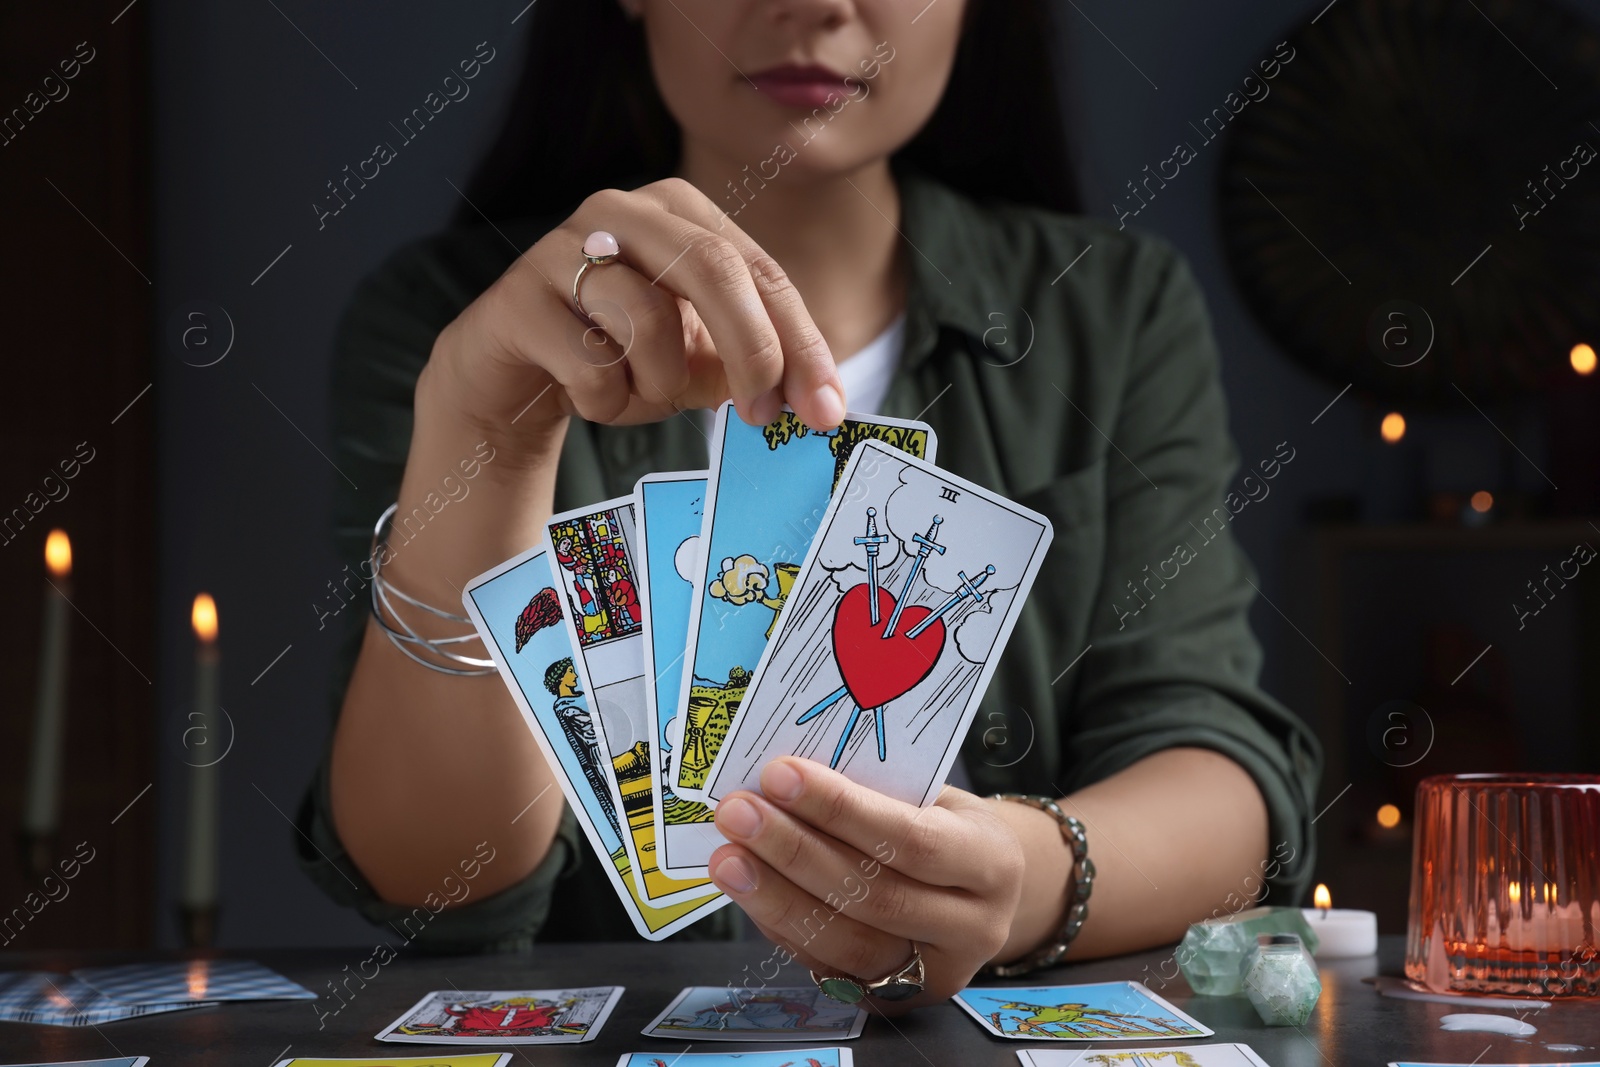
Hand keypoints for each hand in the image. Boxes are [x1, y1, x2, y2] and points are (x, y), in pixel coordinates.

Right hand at [423, 176, 843, 452]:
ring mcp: (562, 246)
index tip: (827, 407)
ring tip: (635, 395)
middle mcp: (623, 210)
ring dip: (658, 385)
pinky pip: (590, 364)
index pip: (762, 272)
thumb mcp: (696, 359)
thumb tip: (817, 397)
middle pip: (714, 270)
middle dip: (753, 351)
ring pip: (648, 321)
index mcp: (681, 211)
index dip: (801, 343)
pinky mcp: (517, 298)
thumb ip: (752, 365)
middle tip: (764, 416)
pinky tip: (586, 395)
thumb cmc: (615, 357)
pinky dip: (605, 402)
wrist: (510, 379)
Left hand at [708, 756, 1026, 1010]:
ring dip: (775, 895)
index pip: (911, 839)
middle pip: (873, 895)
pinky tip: (748, 889)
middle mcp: (974, 927)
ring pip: (846, 940)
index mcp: (992, 863)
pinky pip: (829, 965)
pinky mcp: (895, 1000)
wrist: (985, 890)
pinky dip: (780, 923)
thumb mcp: (936, 797)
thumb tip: (787, 778)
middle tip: (738, 812)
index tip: (779, 774)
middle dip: (794, 850)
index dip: (841, 809)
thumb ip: (877, 792)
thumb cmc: (948, 825)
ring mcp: (935, 973)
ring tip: (728, 856)